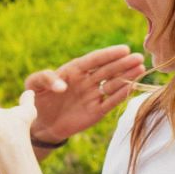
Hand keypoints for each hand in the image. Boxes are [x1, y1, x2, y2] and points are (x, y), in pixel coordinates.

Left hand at [27, 45, 145, 142]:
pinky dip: (121, 95)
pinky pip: (110, 102)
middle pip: (108, 70)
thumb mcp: (34, 85)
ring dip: (127, 77)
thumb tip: (62, 85)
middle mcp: (87, 81)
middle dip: (123, 63)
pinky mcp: (95, 112)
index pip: (94, 59)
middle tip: (138, 58)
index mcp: (74, 70)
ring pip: (113, 84)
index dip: (109, 54)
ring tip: (140, 69)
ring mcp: (92, 96)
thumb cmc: (37, 99)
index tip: (124, 49)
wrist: (40, 124)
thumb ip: (45, 78)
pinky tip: (132, 87)